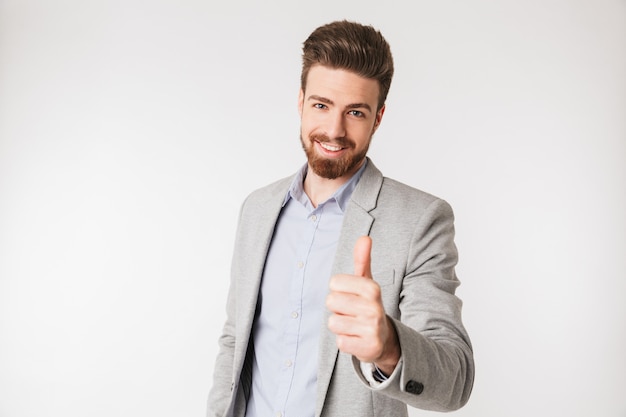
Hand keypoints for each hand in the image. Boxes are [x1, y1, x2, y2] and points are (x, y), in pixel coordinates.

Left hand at [326, 236, 399, 374]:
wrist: (384, 339)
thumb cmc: (368, 305)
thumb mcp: (366, 282)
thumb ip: (362, 260)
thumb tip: (365, 238)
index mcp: (372, 288)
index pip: (334, 282)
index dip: (338, 290)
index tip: (351, 296)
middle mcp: (374, 308)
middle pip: (331, 301)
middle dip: (338, 308)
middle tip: (352, 312)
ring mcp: (372, 329)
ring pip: (333, 322)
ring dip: (340, 325)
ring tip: (354, 325)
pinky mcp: (368, 348)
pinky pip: (340, 342)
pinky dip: (345, 341)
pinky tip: (356, 339)